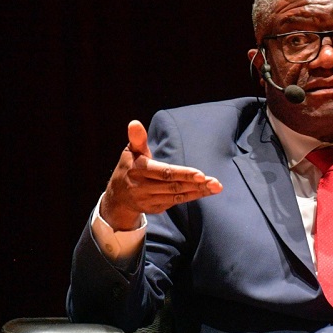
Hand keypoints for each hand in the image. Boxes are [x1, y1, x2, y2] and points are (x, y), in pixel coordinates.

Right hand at [100, 120, 222, 229]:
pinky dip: (192, 197)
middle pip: (174, 186)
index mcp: (139, 170)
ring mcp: (148, 200)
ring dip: (198, 192)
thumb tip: (135, 122)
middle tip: (215, 182)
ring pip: (178, 196)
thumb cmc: (129, 166)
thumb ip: (138, 138)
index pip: (165, 173)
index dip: (183, 174)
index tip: (201, 174)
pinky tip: (205, 191)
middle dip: (196, 184)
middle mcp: (143, 188)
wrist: (117, 196)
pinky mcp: (154, 209)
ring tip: (216, 187)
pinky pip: (176, 202)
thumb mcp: (131, 151)